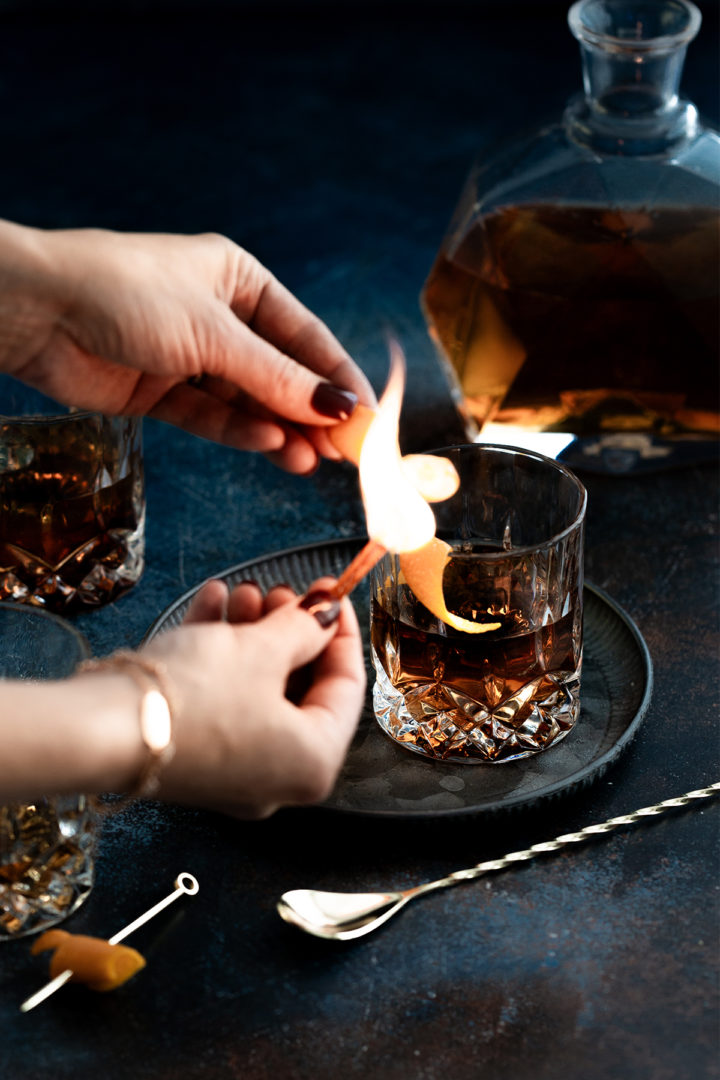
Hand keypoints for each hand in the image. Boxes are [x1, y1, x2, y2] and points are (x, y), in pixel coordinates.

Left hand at [0, 221, 374, 472]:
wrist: (35, 311)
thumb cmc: (122, 293)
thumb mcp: (214, 334)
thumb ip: (277, 378)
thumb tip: (339, 407)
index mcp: (239, 280)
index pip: (306, 336)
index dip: (340, 378)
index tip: (371, 419)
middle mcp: (219, 317)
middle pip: (281, 373)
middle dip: (313, 412)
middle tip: (348, 453)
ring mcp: (189, 356)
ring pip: (249, 401)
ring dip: (281, 430)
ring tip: (312, 462)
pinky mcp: (161, 391)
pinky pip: (213, 416)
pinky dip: (241, 433)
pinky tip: (271, 449)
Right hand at [141, 577, 365, 817]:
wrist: (101, 730)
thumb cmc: (193, 698)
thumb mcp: (262, 648)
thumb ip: (304, 628)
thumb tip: (325, 616)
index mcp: (313, 763)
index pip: (348, 687)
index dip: (341, 629)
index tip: (332, 592)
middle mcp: (277, 778)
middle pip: (300, 687)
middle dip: (289, 629)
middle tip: (281, 590)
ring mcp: (232, 770)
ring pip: (258, 689)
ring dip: (252, 633)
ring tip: (243, 592)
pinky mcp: (193, 755)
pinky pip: (223, 699)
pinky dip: (221, 654)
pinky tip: (212, 606)